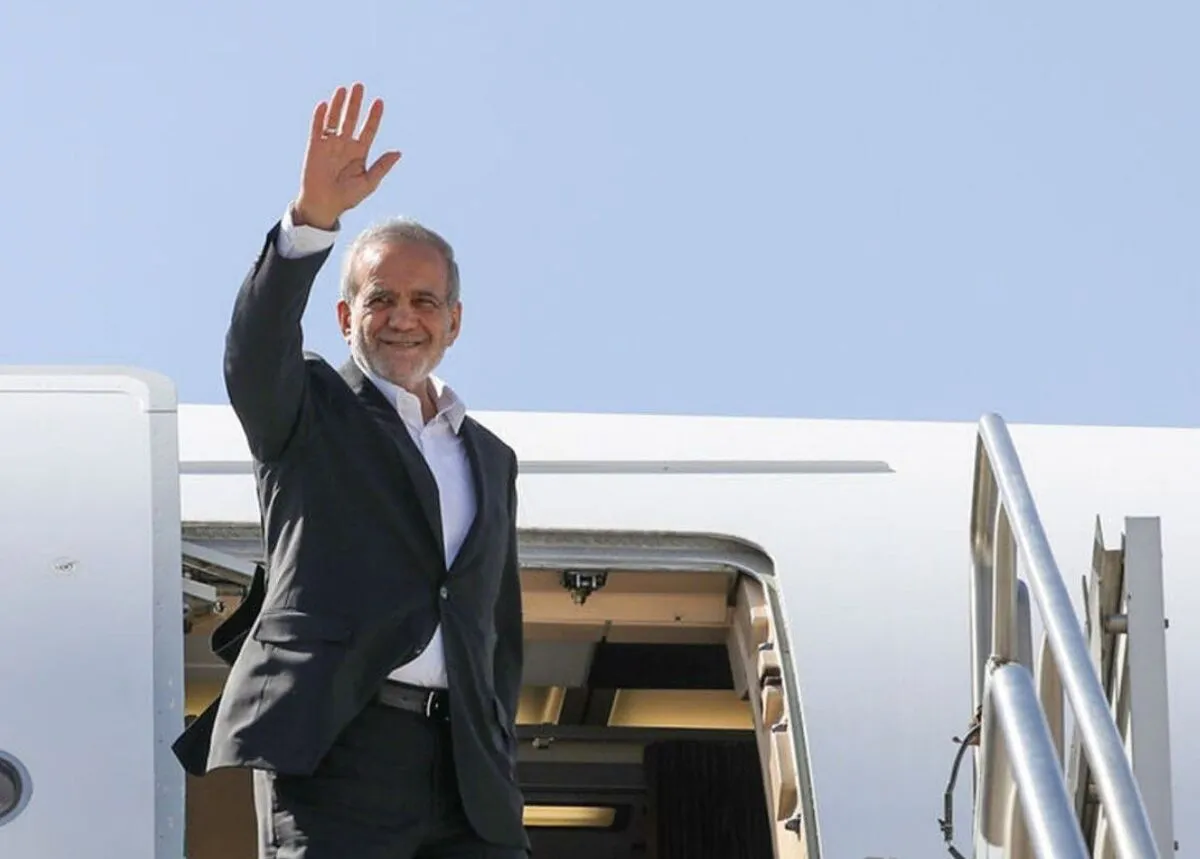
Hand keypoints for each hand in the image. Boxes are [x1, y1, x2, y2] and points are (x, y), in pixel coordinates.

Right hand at [293, 83, 401, 229]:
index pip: (369, 129)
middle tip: (360, 86)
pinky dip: (320, 117)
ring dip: (339, 105)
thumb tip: (398, 152)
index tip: (379, 102)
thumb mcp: (368, 183)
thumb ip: (382, 166)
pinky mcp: (314, 147)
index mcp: (360, 152)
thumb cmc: (348, 197)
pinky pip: (317, 129)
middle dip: (356, 103)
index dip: (374, 116)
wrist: (325, 206)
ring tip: (344, 89)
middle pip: (352, 119)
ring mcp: (330, 144)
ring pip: (335, 119)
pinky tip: (325, 104)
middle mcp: (345, 145)